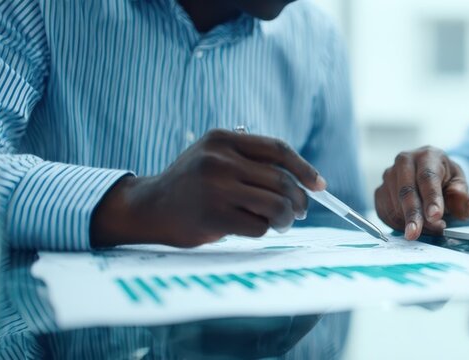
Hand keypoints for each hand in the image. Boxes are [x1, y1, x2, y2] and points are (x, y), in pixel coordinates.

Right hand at [91, 129, 324, 247]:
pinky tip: (254, 228)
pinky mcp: (214, 216)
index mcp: (223, 139)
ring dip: (286, 219)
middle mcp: (220, 159)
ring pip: (276, 205)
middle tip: (300, 212)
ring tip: (282, 223)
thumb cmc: (191, 184)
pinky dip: (264, 230)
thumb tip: (303, 178)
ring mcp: (216, 187)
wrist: (149, 208)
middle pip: (281, 180)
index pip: (278, 149)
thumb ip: (250, 159)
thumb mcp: (214, 156)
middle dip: (298, 200)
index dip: (304, 168)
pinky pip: (259, 226)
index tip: (319, 185)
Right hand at [375, 146, 468, 239]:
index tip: (436, 216)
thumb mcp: (459, 185)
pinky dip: (398, 224)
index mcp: (427, 156)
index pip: (427, 178)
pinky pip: (385, 213)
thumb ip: (463, 197)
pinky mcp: (379, 191)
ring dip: (409, 222)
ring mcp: (388, 176)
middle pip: (406, 191)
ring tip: (430, 230)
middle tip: (415, 233)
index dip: (431, 198)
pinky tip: (414, 227)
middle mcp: (404, 162)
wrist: (427, 175)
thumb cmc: (445, 180)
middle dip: (412, 214)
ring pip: (395, 204)